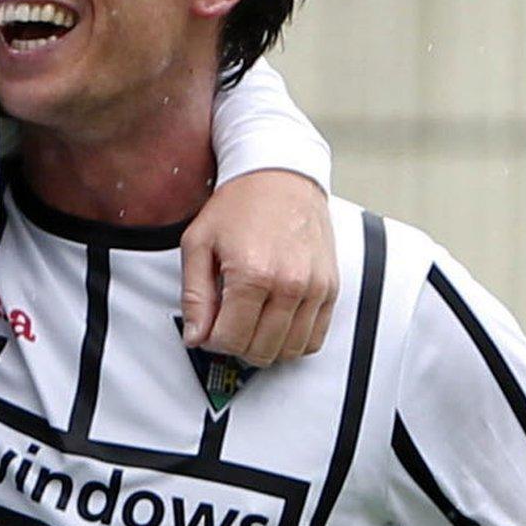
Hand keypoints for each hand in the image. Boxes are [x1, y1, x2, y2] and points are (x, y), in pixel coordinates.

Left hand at [180, 170, 337, 365]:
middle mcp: (289, 284)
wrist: (280, 175)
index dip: (212, 342)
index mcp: (252, 274)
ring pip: (289, 350)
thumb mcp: (198, 243)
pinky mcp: (330, 288)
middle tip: (226, 326)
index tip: (208, 330)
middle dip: (236, 346)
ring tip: (250, 324)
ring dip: (265, 347)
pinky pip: (315, 338)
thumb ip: (195, 296)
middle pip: (260, 350)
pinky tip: (275, 325)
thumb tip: (195, 336)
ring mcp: (314, 288)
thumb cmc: (239, 204)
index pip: (230, 339)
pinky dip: (293, 341)